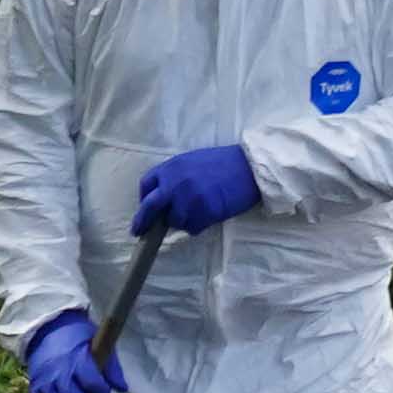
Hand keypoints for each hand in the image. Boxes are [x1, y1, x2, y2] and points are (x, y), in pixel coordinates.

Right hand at [23, 311, 128, 392]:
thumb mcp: (99, 343)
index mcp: (75, 358)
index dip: (101, 390)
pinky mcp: (34, 387)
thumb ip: (111, 367)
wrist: (47, 329)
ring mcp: (43, 380)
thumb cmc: (78, 337)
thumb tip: (122, 389)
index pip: (90, 381)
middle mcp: (57, 371)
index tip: (106, 392)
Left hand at [133, 141, 260, 234]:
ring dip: (182, 221)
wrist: (252, 166)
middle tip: (140, 231)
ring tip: (198, 212)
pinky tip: (209, 216)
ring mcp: (189, 200)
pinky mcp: (203, 213)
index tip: (146, 208)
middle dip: (143, 221)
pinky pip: (192, 228)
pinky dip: (197, 225)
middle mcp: (175, 183)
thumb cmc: (224, 161)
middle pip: (149, 208)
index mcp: (172, 167)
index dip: (145, 199)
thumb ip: (175, 175)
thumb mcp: (193, 160)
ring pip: (174, 221)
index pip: (146, 185)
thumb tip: (162, 195)